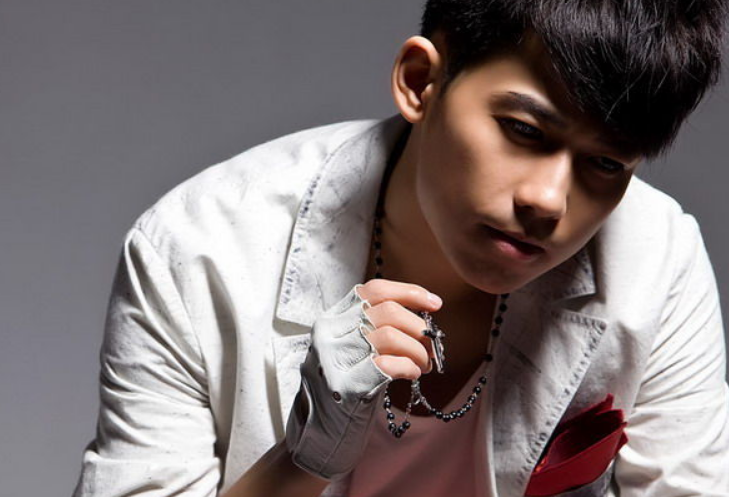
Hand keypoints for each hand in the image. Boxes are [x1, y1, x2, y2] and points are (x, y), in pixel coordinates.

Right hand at [284, 278, 441, 480]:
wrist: (316, 437)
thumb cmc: (343, 391)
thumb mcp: (352, 351)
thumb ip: (375, 329)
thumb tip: (423, 320)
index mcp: (331, 319)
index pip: (374, 291)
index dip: (409, 293)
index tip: (434, 304)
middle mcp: (328, 333)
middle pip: (388, 312)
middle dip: (420, 329)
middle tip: (431, 349)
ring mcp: (333, 359)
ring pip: (392, 336)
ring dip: (419, 351)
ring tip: (423, 366)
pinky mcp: (344, 386)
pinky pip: (388, 365)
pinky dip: (409, 367)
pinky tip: (412, 374)